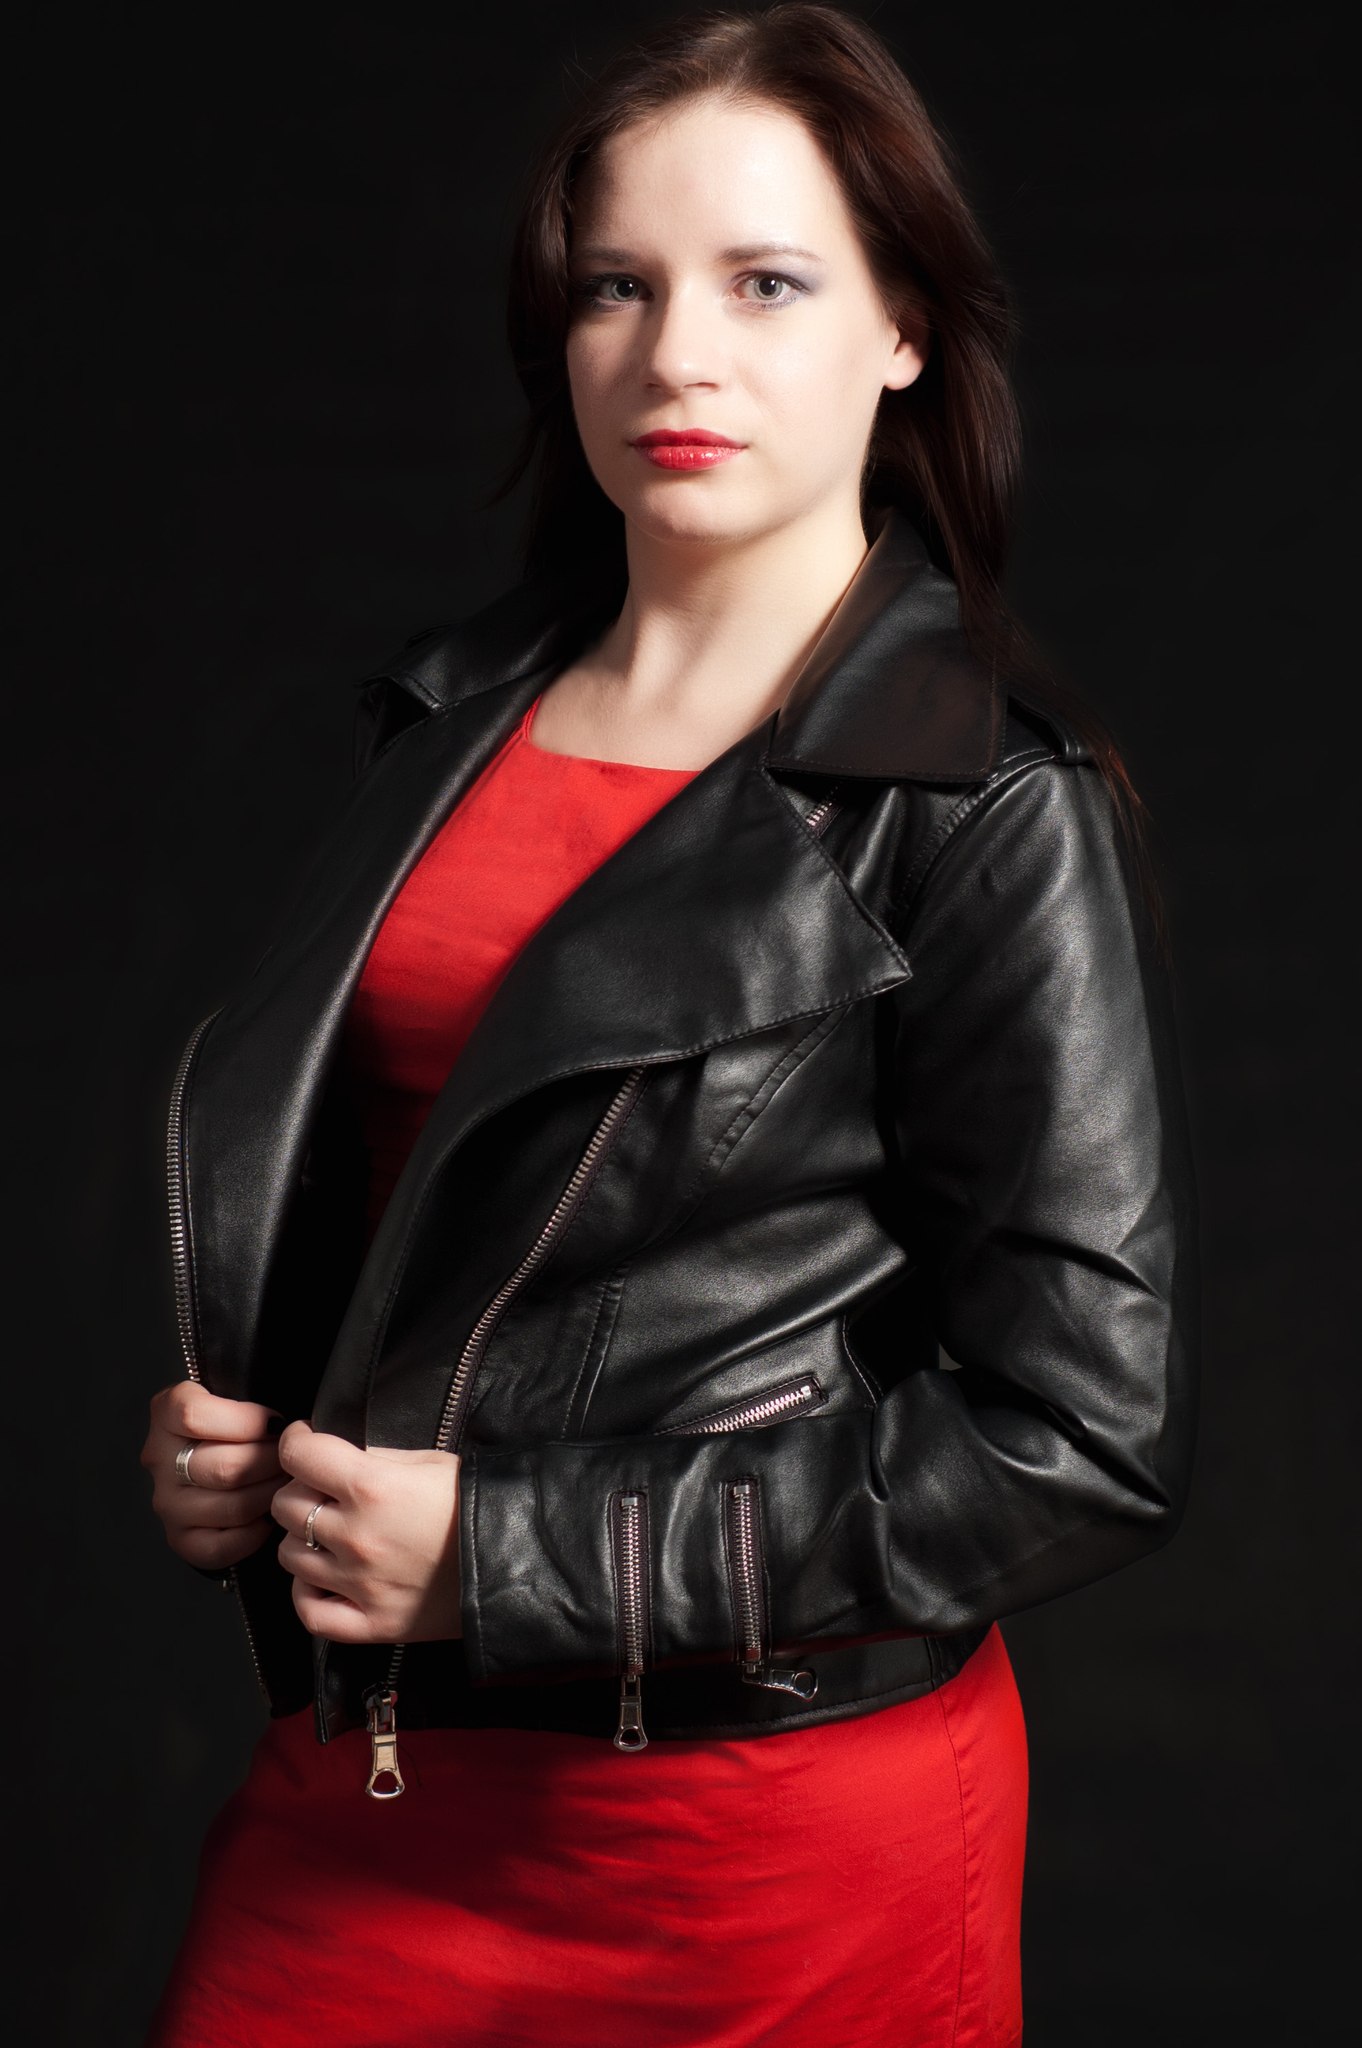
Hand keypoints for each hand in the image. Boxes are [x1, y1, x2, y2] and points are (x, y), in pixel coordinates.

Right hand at [141, 1382, 284, 1569]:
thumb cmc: (242, 1420)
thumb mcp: (239, 1392)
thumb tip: (294, 1421)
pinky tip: (269, 1515)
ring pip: (231, 1506)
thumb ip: (253, 1393)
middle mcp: (159, 1460)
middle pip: (222, 1466)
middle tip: (293, 1458)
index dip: (246, 1420)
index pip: (192, 1415)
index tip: (275, 1422)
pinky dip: (255, 1533)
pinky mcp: (181, 1540)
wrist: (227, 1455)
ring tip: (287, 1482)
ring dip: (270, 1495)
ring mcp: (167, 1504)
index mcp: (165, 1413)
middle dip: (271, 1462)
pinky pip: (221, 1546)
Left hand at [270, 1421, 462, 1644]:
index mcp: (372, 1487)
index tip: (303, 1442)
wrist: (518, 1557)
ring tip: (330, 1533)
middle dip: (300, 1489)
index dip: (296, 1442)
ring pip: (288, 1554)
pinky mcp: (371, 1623)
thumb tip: (335, 1460)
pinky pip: (309, 1610)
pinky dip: (308, 1591)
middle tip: (322, 1489)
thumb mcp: (428, 1461)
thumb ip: (374, 1459)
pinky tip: (324, 1577)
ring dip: (303, 1538)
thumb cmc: (476, 1502)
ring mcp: (359, 1584)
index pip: (298, 1456)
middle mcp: (356, 1535)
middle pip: (286, 1505)